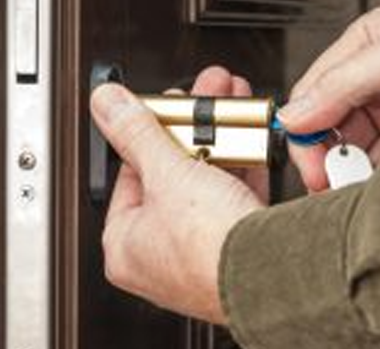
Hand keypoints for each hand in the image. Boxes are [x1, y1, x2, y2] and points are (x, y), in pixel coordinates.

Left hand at [90, 84, 262, 322]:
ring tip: (228, 110)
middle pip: (171, 173)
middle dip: (192, 129)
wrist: (273, 278)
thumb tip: (106, 103)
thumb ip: (136, 133)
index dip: (149, 131)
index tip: (164, 106)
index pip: (130, 171)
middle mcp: (159, 251)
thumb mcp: (167, 174)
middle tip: (200, 101)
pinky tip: (249, 142)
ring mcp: (198, 250)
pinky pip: (232, 197)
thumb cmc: (210, 248)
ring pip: (206, 182)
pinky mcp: (233, 246)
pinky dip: (240, 168)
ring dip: (220, 142)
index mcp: (126, 242)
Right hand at [277, 0, 379, 190]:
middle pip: (328, 126)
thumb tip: (293, 115)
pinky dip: (374, 180)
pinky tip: (373, 187)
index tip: (309, 163)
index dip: (304, 130)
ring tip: (353, 188)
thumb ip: (343, 82)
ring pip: (354, 149)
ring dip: (349, 172)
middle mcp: (372, 82)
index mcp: (362, 50)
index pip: (313, 94)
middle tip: (329, 183)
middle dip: (326, 157)